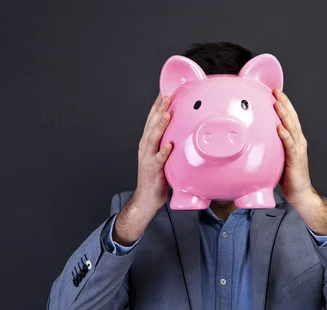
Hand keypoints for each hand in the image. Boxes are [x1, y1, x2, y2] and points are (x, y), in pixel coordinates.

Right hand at [113, 96, 172, 245]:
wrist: (146, 198)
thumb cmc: (156, 178)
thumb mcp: (162, 157)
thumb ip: (168, 145)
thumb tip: (180, 135)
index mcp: (148, 143)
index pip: (152, 121)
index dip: (157, 107)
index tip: (164, 93)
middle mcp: (145, 148)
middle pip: (151, 125)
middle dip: (158, 110)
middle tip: (166, 96)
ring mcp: (148, 158)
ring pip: (153, 139)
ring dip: (159, 126)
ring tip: (166, 114)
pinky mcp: (153, 170)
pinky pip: (159, 160)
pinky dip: (163, 152)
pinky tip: (169, 145)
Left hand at [273, 89, 326, 234]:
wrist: (300, 193)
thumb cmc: (288, 177)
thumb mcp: (277, 158)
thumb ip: (271, 148)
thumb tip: (257, 141)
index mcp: (294, 140)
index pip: (288, 118)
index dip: (283, 105)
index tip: (275, 92)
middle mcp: (298, 141)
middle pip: (291, 118)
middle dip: (284, 103)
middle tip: (276, 90)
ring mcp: (298, 149)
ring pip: (291, 128)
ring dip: (284, 114)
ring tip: (277, 103)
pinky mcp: (295, 159)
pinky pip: (289, 145)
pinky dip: (285, 135)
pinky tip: (279, 128)